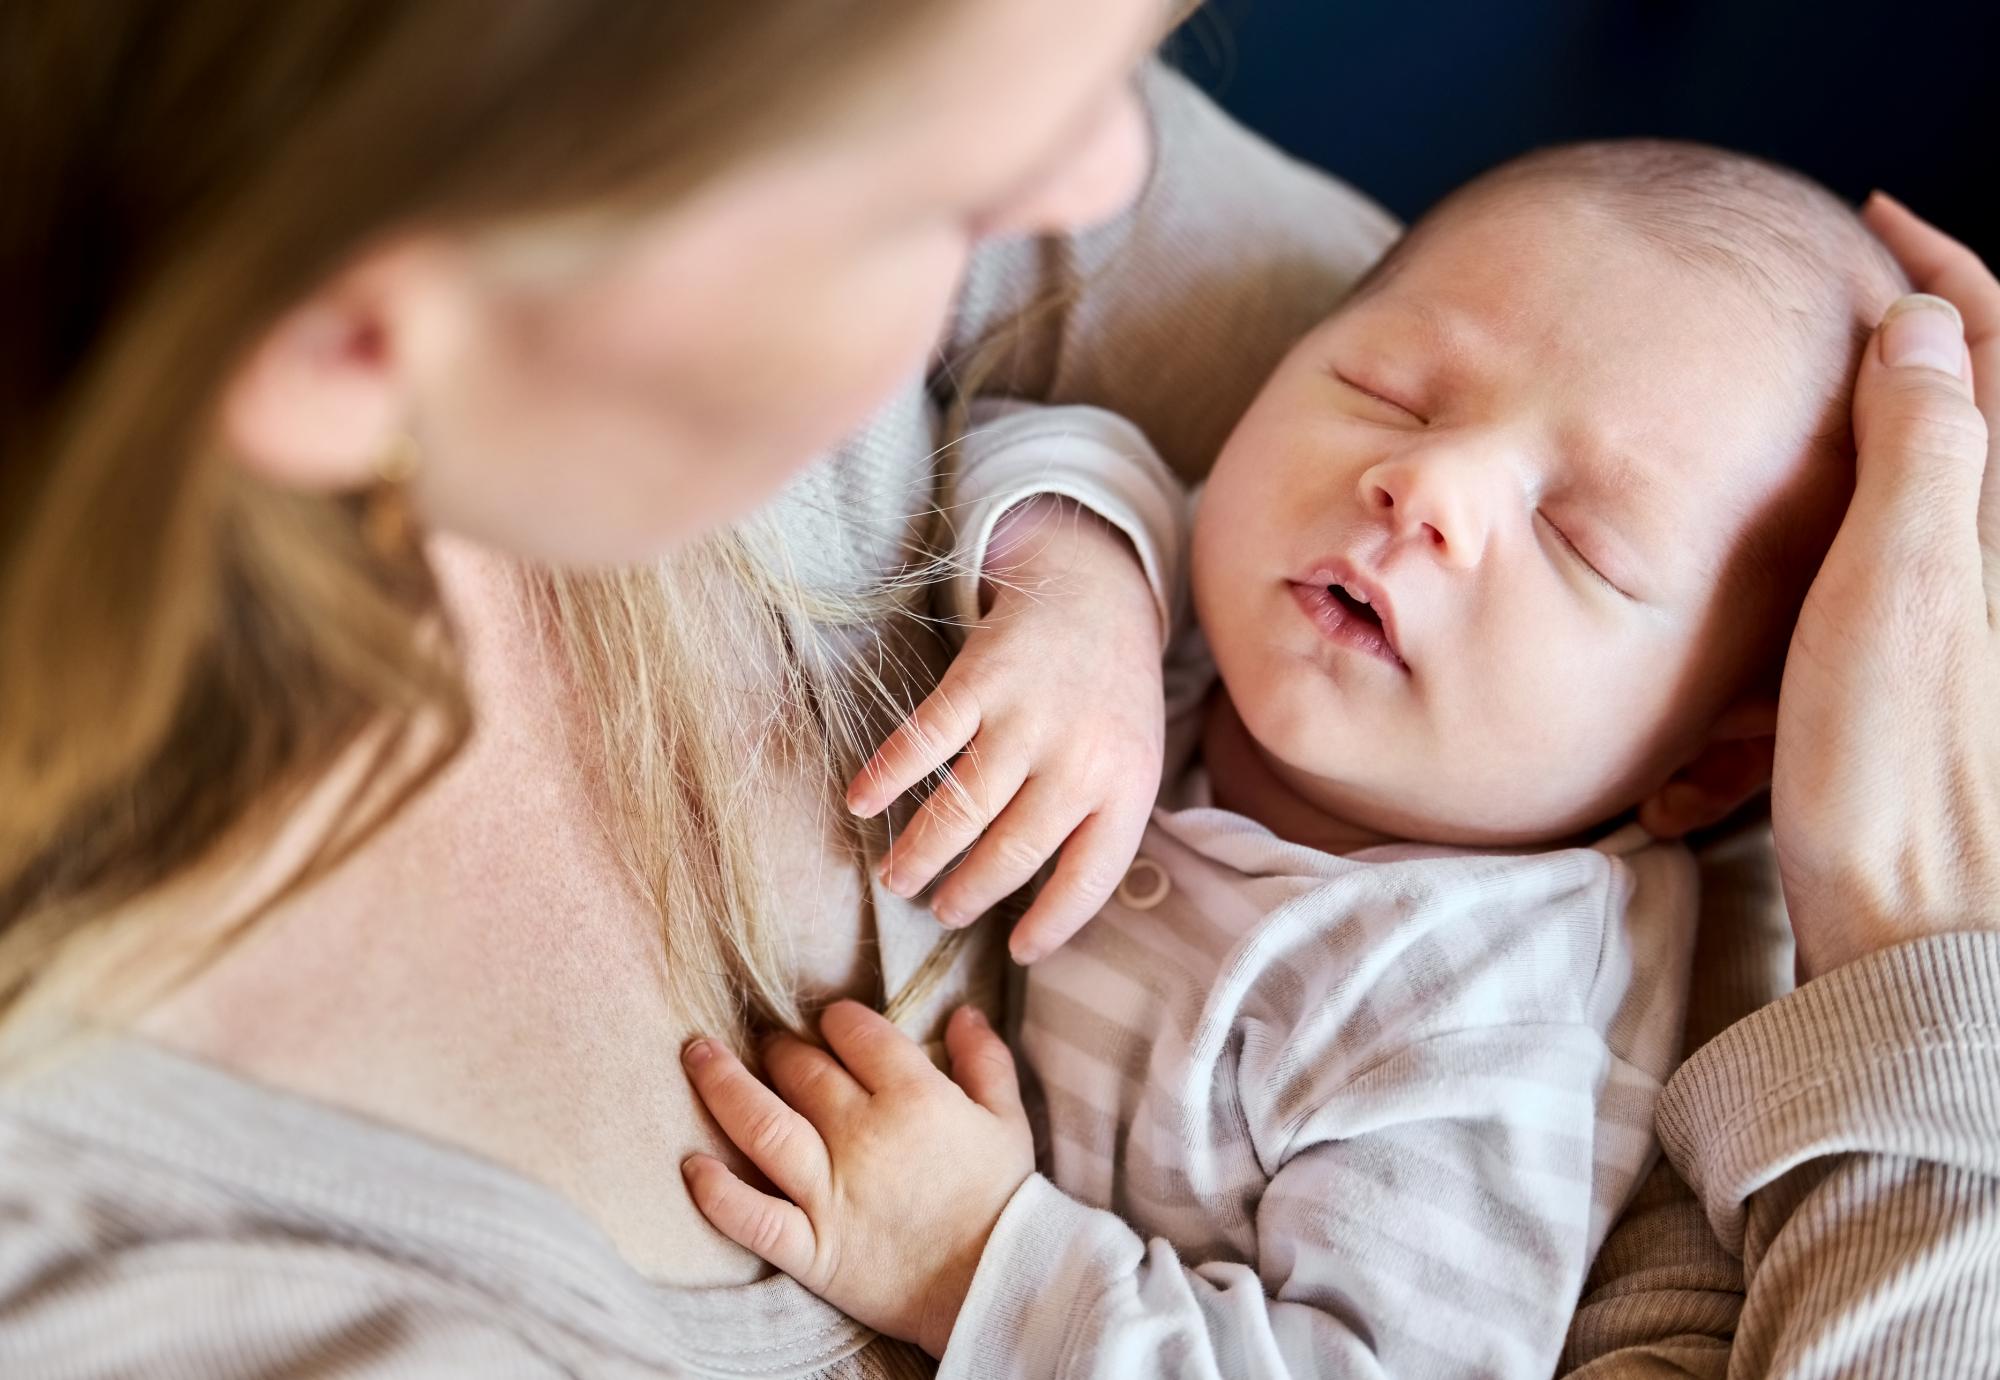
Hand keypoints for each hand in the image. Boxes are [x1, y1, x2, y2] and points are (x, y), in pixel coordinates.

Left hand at [681, 1002, 1033, 1358]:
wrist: (996, 1285)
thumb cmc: (1003, 1200)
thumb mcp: (1008, 1120)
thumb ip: (985, 1060)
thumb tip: (966, 1011)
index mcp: (915, 1096)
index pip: (856, 1033)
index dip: (837, 1019)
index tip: (830, 1022)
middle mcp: (864, 1134)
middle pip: (802, 1070)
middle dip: (780, 1047)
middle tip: (769, 1043)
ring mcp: (831, 1192)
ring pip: (763, 1126)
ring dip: (722, 1085)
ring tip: (696, 1055)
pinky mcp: (813, 1247)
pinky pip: (754, 1218)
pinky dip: (719, 1194)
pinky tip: (692, 1167)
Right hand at [849, 496, 1165, 963]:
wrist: (1094, 595)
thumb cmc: (1107, 699)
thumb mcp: (1132, 763)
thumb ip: (1101, 825)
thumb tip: (1052, 912)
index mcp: (1129, 787)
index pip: (1090, 878)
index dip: (1052, 925)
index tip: (1018, 951)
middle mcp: (1080, 758)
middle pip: (1013, 852)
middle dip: (969, 894)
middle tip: (942, 913)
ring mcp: (1028, 717)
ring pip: (963, 809)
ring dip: (920, 853)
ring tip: (896, 878)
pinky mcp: (981, 678)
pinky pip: (924, 741)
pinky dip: (886, 776)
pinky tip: (860, 803)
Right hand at [1771, 193, 1998, 978]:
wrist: (1917, 939)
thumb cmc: (1900, 772)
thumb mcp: (1898, 589)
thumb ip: (1919, 450)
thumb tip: (1919, 329)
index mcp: (1991, 528)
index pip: (1990, 351)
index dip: (1942, 273)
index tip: (1877, 225)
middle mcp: (1986, 573)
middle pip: (1950, 426)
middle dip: (1882, 376)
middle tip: (1809, 339)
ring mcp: (1953, 638)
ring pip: (1890, 525)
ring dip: (1818, 511)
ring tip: (1748, 516)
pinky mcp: (1913, 701)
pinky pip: (1847, 625)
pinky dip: (1787, 638)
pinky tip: (1728, 696)